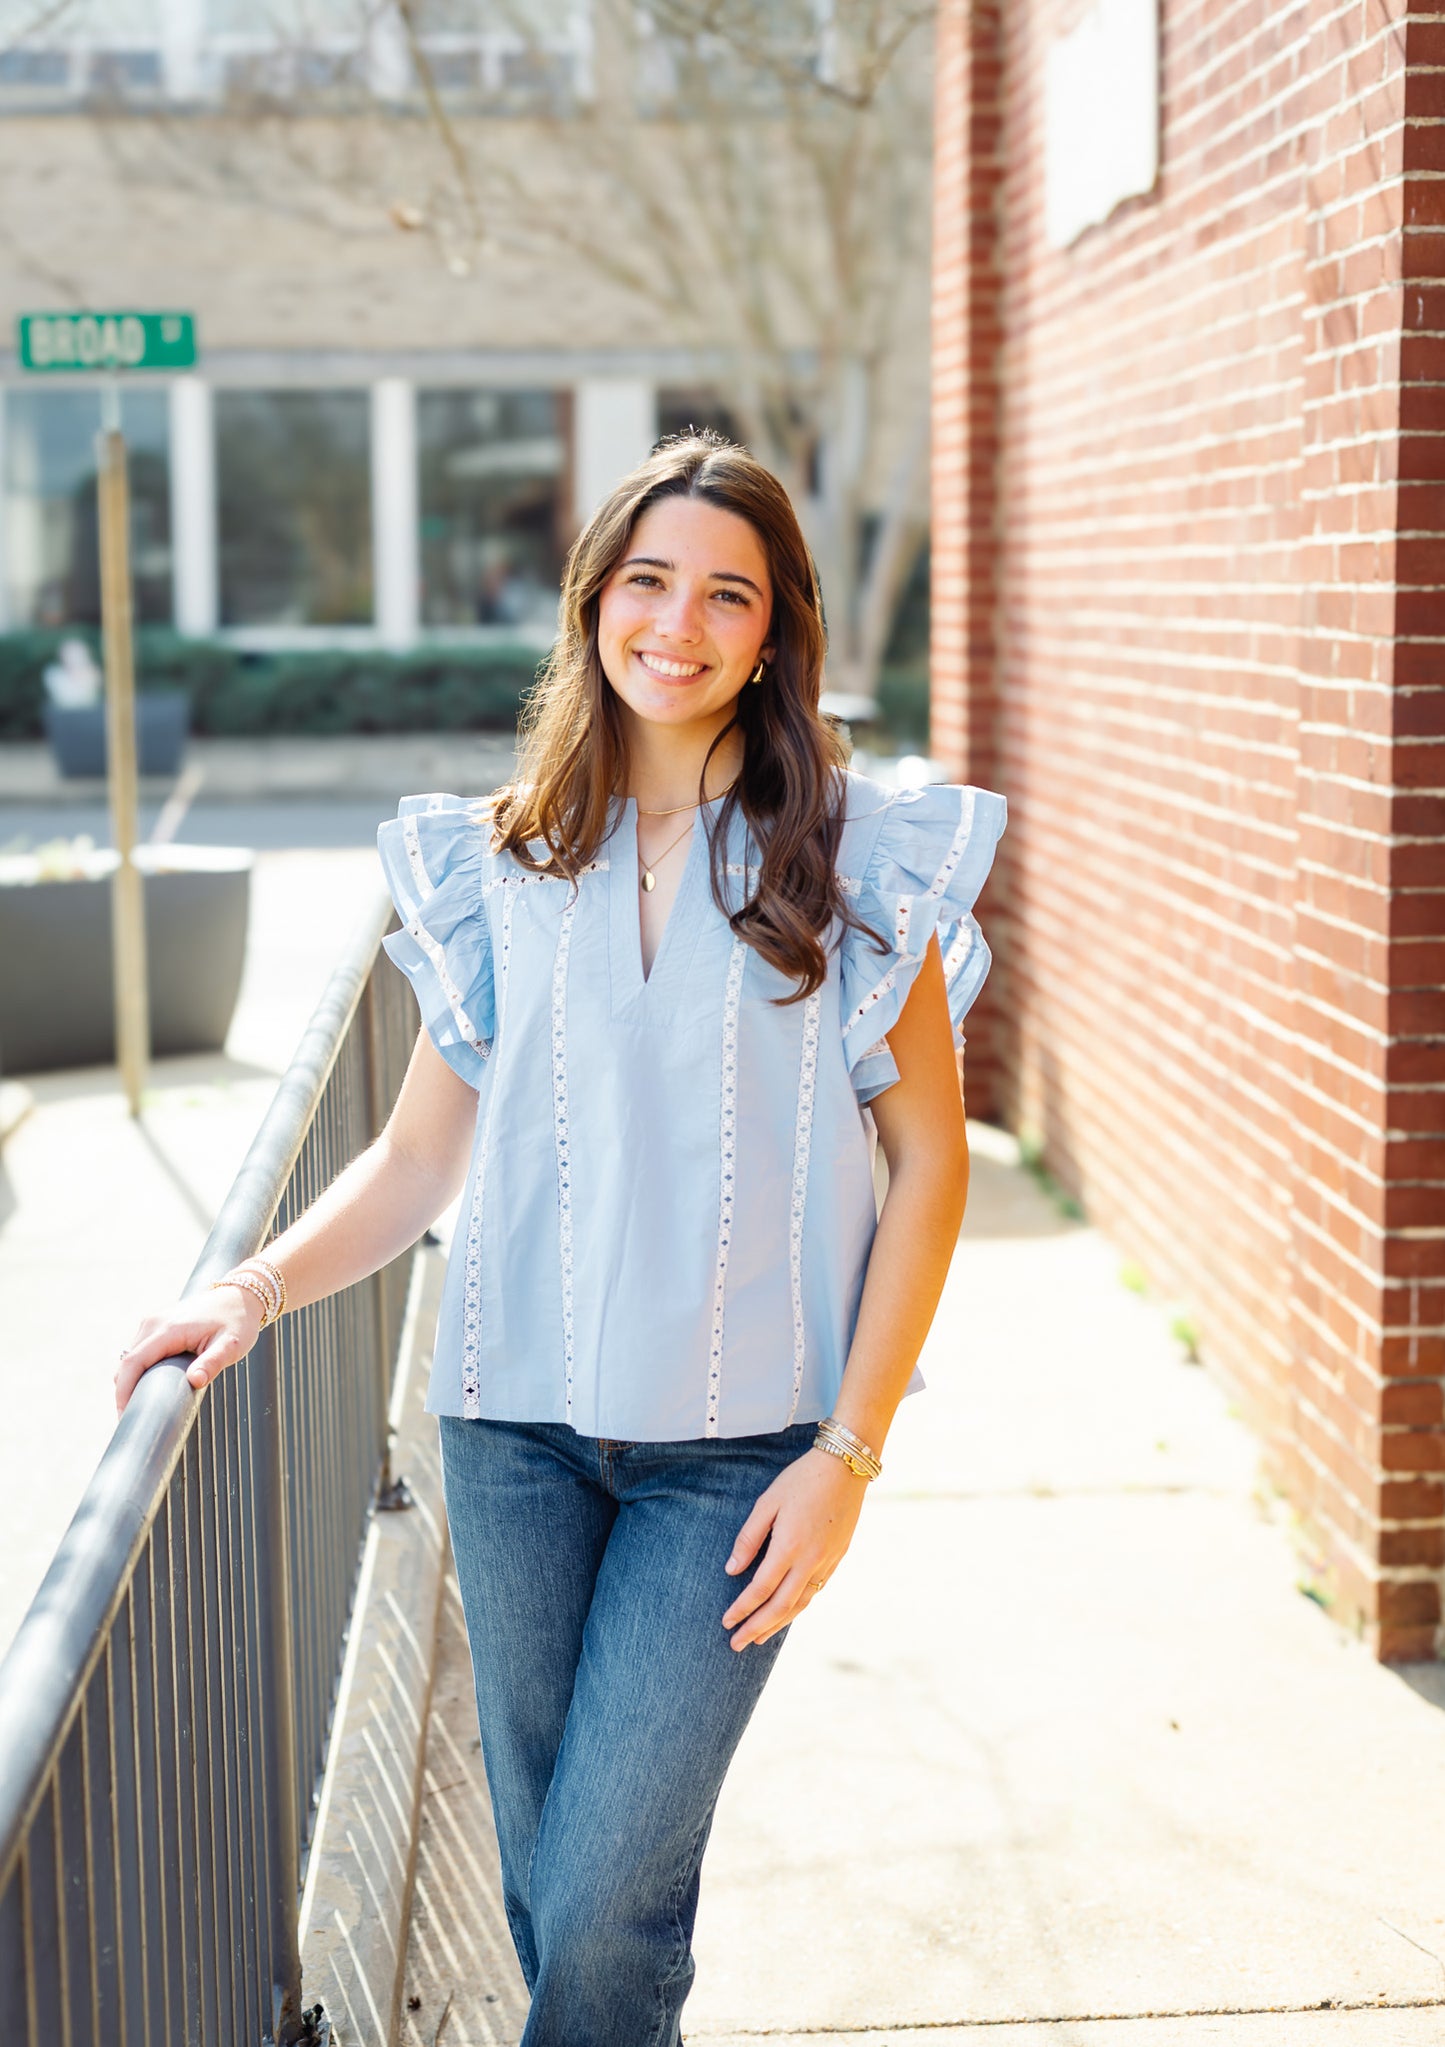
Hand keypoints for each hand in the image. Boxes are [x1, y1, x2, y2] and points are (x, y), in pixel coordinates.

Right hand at [114, 1284, 266, 1415]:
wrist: (240, 1297)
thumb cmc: (237, 1322)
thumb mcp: (230, 1345)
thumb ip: (212, 1363)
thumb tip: (195, 1381)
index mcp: (168, 1329)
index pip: (133, 1363)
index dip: (123, 1392)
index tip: (124, 1417)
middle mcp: (153, 1323)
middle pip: (126, 1363)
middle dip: (124, 1392)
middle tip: (132, 1420)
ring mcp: (152, 1322)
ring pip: (129, 1357)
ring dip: (129, 1382)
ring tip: (139, 1407)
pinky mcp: (155, 1324)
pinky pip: (138, 1351)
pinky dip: (137, 1371)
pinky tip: (146, 1388)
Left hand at [721, 1447, 867, 1650]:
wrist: (846, 1467)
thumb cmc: (802, 1479)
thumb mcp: (768, 1502)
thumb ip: (749, 1538)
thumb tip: (733, 1571)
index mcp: (789, 1546)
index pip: (760, 1589)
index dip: (742, 1609)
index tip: (726, 1622)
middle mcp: (810, 1560)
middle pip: (780, 1606)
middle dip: (756, 1628)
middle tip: (736, 1644)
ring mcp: (827, 1561)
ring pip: (800, 1604)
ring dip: (777, 1624)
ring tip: (759, 1638)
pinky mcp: (838, 1557)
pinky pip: (815, 1591)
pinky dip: (798, 1608)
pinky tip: (787, 1612)